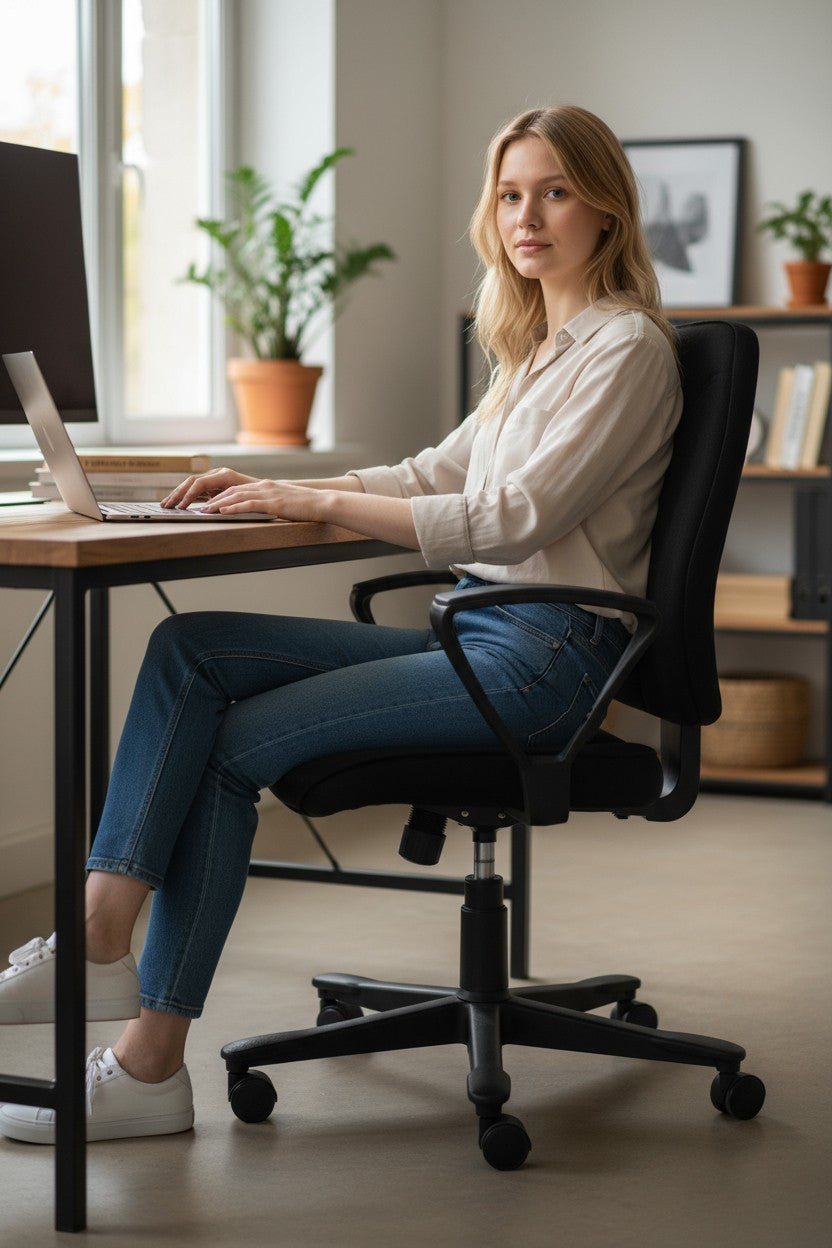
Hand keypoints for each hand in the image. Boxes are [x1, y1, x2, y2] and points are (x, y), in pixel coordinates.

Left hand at [162, 468, 326, 520]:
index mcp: (263, 486)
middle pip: (230, 490)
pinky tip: (223, 511)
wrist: (321, 502)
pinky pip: (249, 504)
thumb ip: (268, 504)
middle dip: (213, 499)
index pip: (235, 489)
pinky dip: (234, 506)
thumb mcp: (282, 503)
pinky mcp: (273, 502)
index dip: (218, 495)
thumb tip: (257, 512)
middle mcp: (262, 486)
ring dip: (218, 504)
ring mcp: (267, 493)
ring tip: (205, 511)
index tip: (205, 503)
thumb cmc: (304, 506)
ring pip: (236, 496)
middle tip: (199, 507)